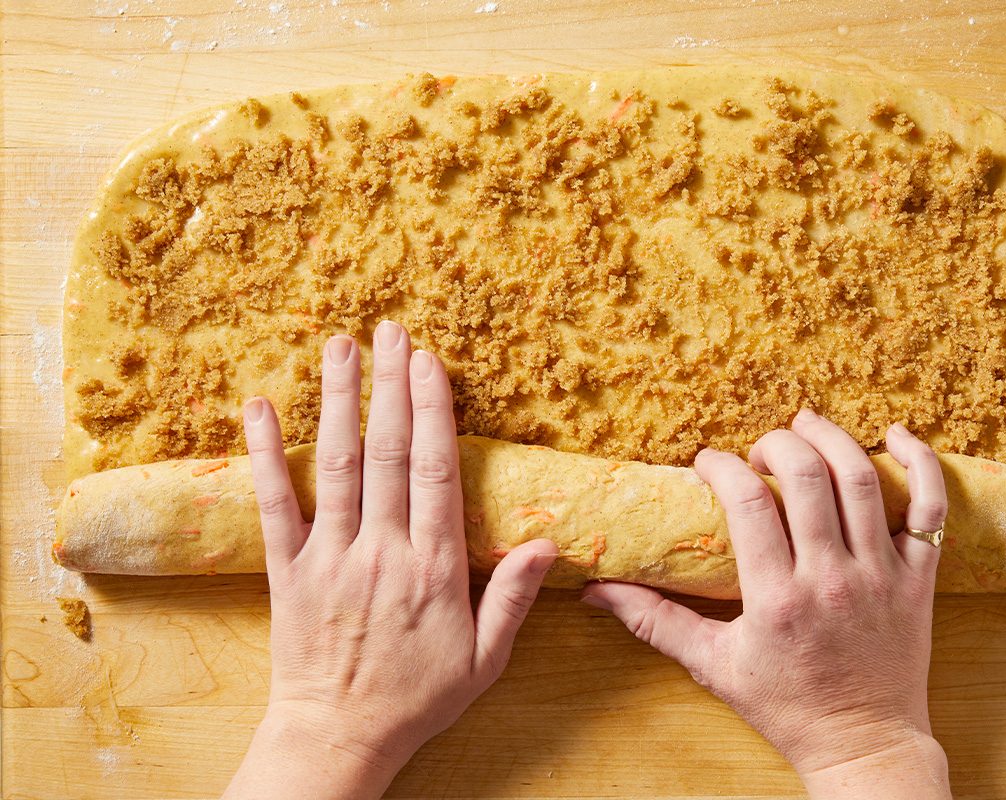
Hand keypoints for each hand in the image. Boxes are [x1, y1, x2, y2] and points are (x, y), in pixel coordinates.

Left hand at [224, 322, 557, 799]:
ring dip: (339, 402)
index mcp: (434, 569)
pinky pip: (274, 505)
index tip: (430, 365)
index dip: (432, 413)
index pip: (435, 473)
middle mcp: (383, 552)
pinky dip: (264, 455)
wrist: (339, 738)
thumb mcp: (485, 660)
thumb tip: (547, 544)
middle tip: (392, 331)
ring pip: (336, 467)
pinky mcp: (287, 572)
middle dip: (391, 387)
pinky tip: (260, 407)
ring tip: (341, 347)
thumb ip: (513, 599)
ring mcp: (331, 558)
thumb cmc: (417, 698)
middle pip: (387, 455)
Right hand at [582, 411, 951, 798]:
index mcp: (776, 597)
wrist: (863, 744)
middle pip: (806, 476)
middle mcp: (831, 578)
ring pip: (862, 479)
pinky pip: (931, 508)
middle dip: (775, 444)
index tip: (708, 464)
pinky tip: (895, 435)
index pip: (747, 502)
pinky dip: (921, 463)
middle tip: (758, 450)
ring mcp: (881, 574)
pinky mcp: (919, 577)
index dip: (721, 466)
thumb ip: (654, 621)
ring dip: (831, 438)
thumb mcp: (713, 665)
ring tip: (806, 423)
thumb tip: (596, 591)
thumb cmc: (786, 706)